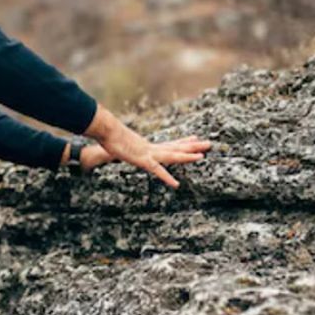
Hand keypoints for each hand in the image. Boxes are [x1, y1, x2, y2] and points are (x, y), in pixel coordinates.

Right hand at [84, 107, 211, 187]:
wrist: (106, 129)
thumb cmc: (109, 135)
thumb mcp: (119, 141)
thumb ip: (123, 143)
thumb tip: (118, 142)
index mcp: (148, 145)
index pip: (169, 143)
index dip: (183, 141)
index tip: (195, 138)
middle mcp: (151, 148)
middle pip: (176, 147)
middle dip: (193, 146)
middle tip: (209, 143)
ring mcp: (148, 153)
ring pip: (172, 155)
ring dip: (187, 156)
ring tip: (202, 156)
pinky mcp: (142, 160)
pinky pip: (157, 170)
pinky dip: (166, 177)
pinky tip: (175, 184)